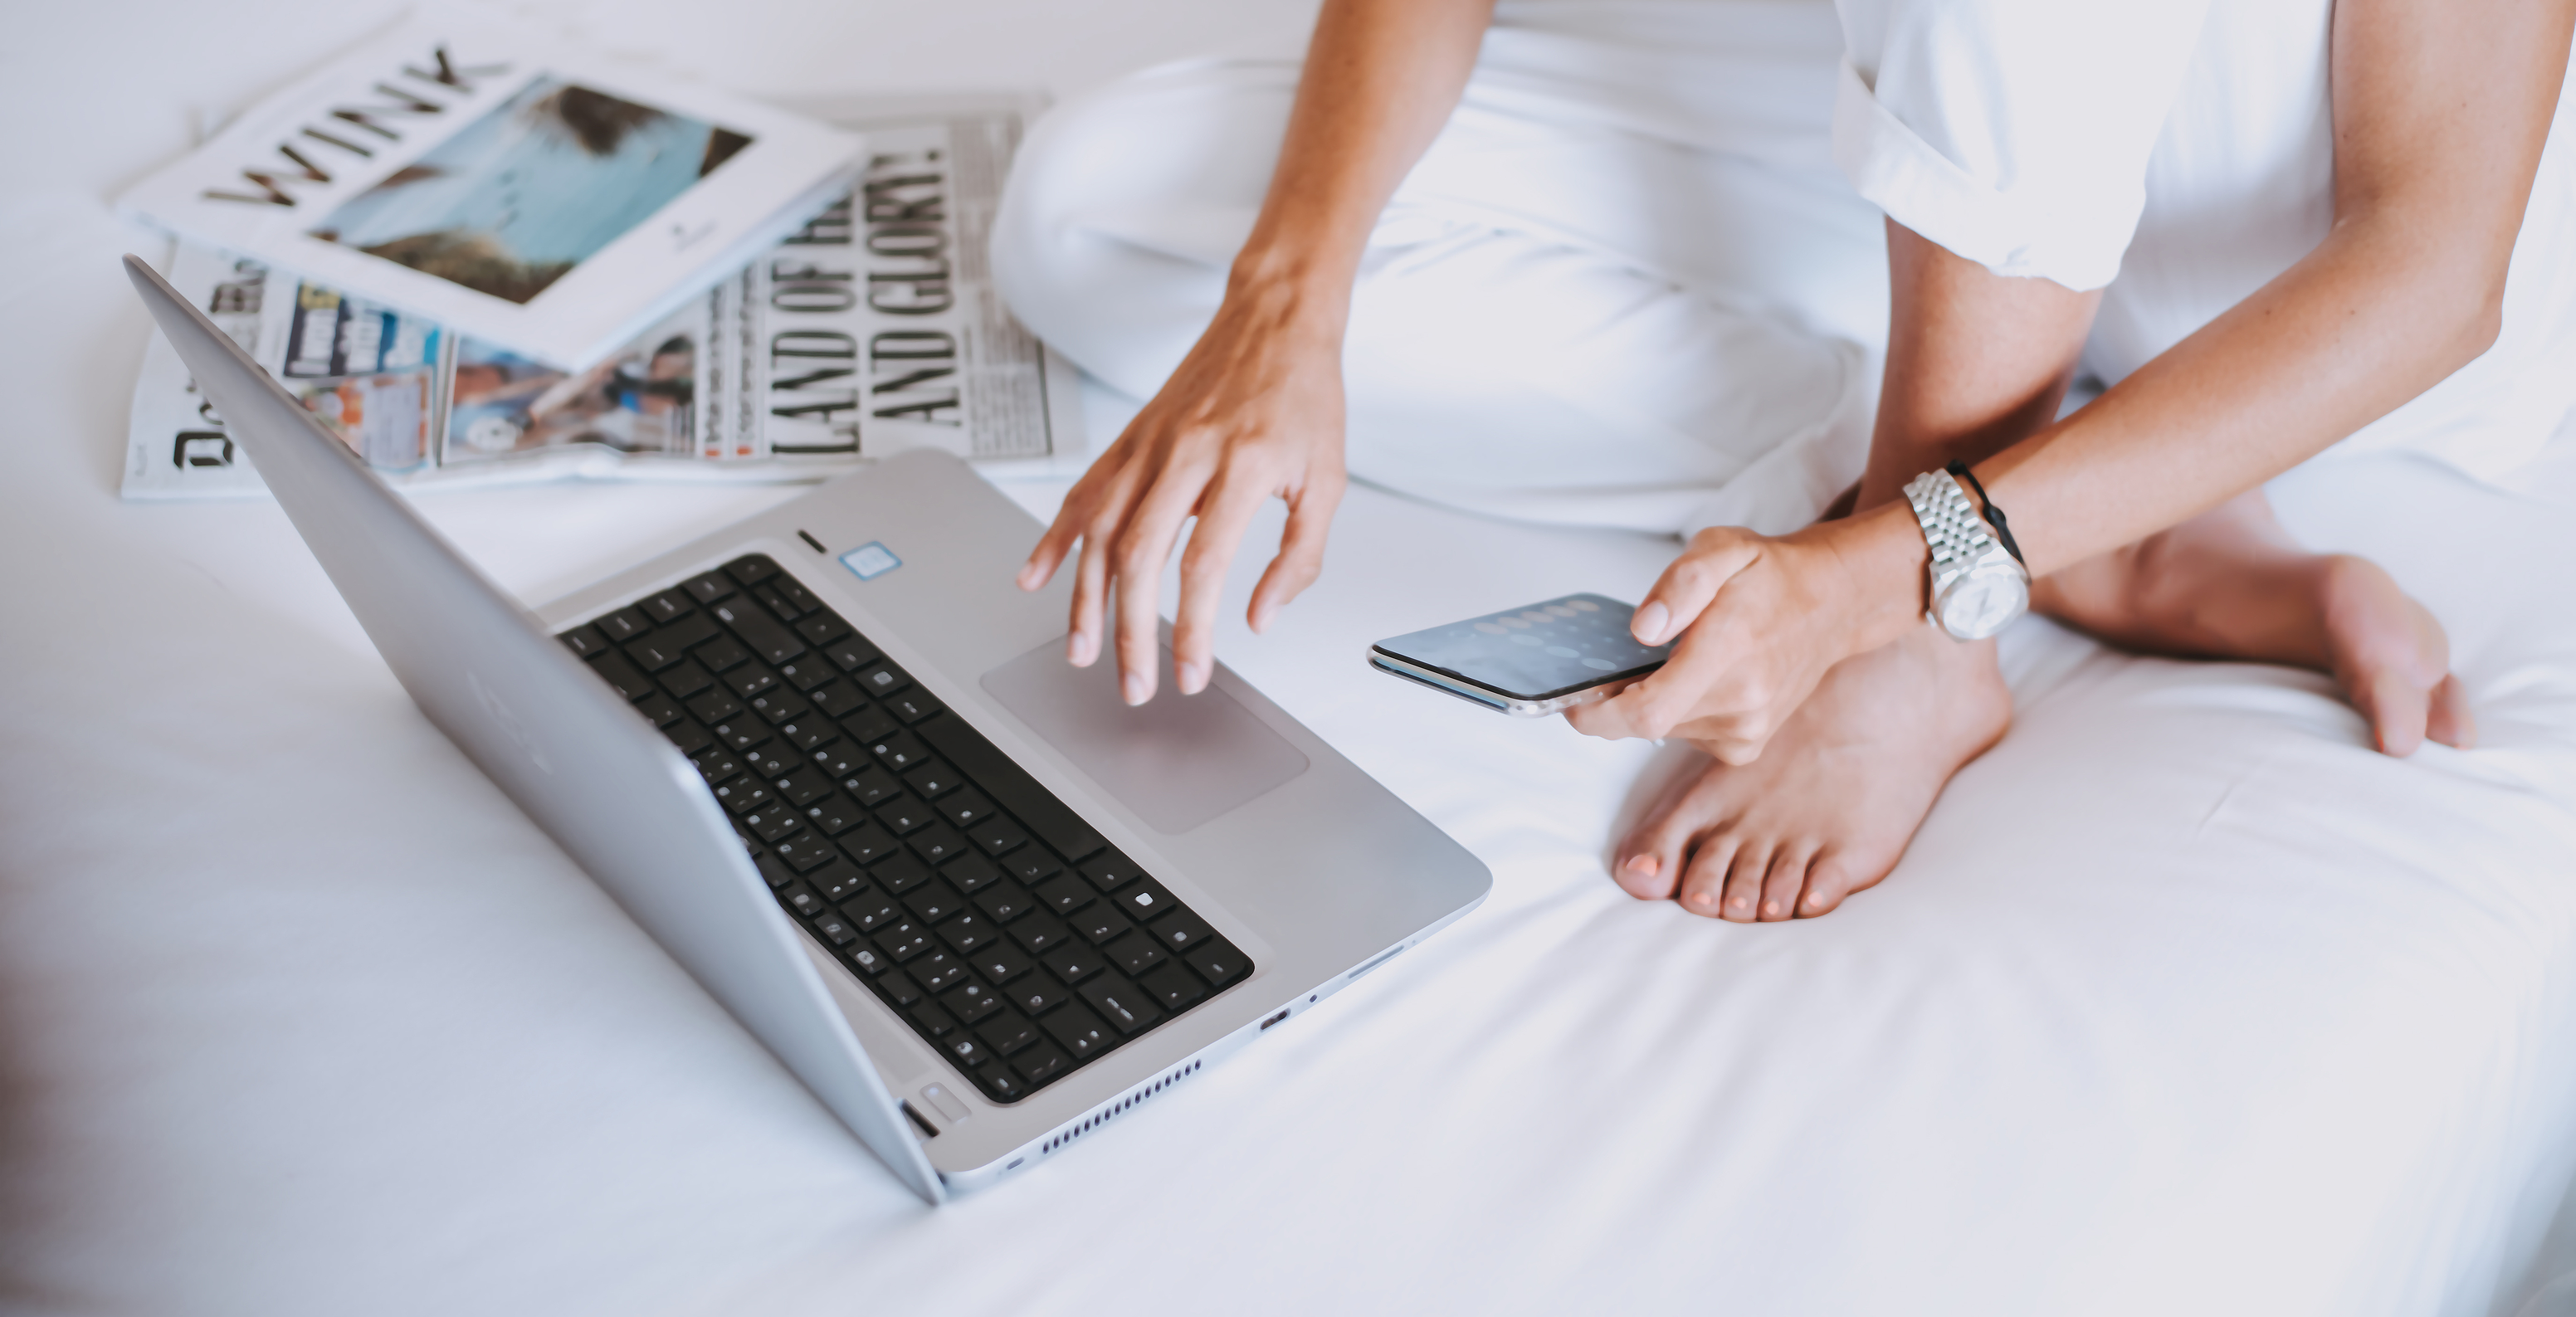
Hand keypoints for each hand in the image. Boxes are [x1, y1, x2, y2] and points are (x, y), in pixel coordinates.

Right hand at [1018, 280, 1348, 703]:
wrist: (1274, 317)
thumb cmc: (1305, 396)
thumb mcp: (1328, 480)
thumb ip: (1300, 556)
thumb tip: (1260, 618)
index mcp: (1243, 465)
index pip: (1203, 564)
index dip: (1190, 629)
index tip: (1188, 675)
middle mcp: (1187, 453)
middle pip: (1139, 556)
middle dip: (1129, 632)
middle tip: (1134, 684)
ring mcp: (1149, 444)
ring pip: (1100, 529)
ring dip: (1084, 598)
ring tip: (1081, 651)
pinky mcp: (1129, 438)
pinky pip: (1083, 493)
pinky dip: (1056, 538)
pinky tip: (1037, 577)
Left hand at [1565, 507, 1923, 760]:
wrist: (1832, 605)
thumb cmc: (1771, 575)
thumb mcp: (1721, 549)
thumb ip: (1679, 585)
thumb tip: (1643, 630)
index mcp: (1731, 651)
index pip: (1647, 711)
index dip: (1598, 713)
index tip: (1573, 699)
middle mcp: (1742, 702)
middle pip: (1647, 724)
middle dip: (1620, 699)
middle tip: (1621, 664)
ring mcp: (1748, 730)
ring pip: (1665, 731)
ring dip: (1653, 702)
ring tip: (1677, 660)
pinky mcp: (1746, 746)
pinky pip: (1687, 737)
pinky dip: (1677, 713)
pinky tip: (1697, 681)